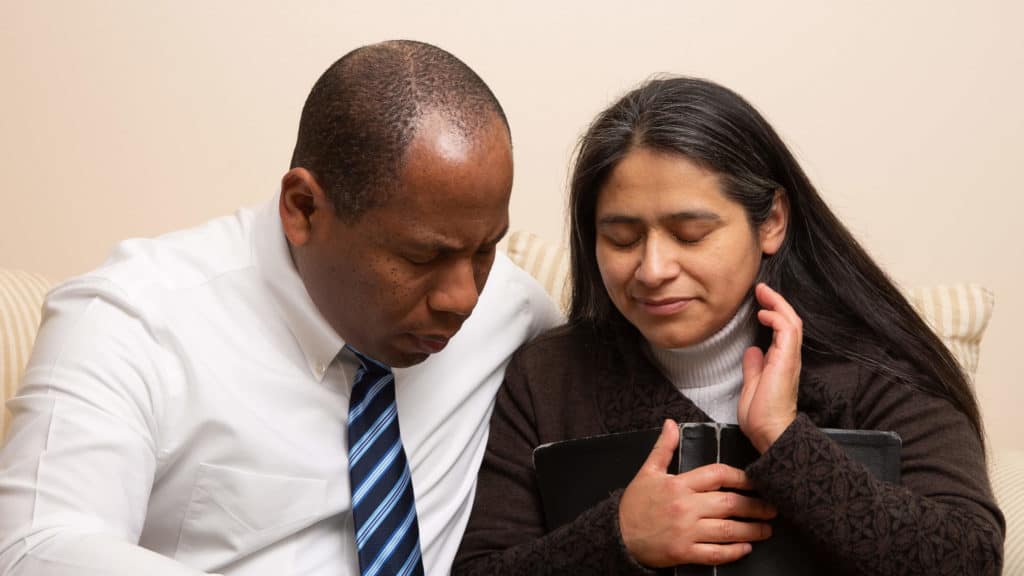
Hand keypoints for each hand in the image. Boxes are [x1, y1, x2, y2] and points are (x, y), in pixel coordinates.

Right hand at [618, 420, 776, 567]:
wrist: (617, 535)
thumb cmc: (634, 505)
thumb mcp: (647, 472)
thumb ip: (664, 448)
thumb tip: (671, 424)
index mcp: (679, 485)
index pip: (717, 475)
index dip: (741, 477)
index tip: (756, 481)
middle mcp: (685, 507)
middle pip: (729, 503)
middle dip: (755, 506)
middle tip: (772, 507)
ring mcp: (686, 531)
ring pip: (727, 530)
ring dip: (751, 530)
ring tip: (766, 528)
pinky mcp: (684, 552)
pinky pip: (715, 553)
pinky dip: (733, 552)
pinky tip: (745, 548)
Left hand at [737, 283, 801, 452]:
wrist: (770, 433)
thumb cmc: (761, 417)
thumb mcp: (752, 386)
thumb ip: (754, 367)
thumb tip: (752, 350)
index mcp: (780, 362)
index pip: (781, 330)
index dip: (773, 312)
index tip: (758, 302)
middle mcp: (788, 358)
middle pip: (789, 320)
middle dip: (775, 302)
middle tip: (760, 288)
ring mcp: (789, 359)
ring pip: (791, 322)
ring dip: (777, 304)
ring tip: (763, 291)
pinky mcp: (787, 361)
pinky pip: (788, 332)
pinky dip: (777, 318)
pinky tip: (763, 313)